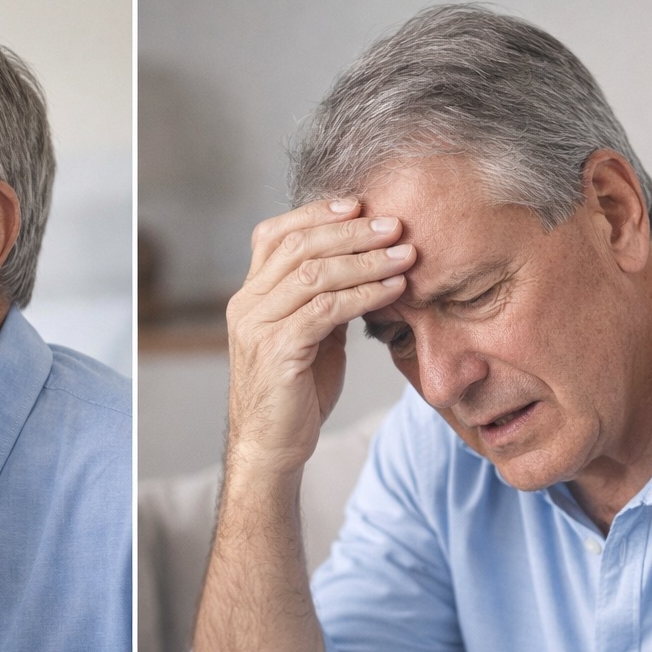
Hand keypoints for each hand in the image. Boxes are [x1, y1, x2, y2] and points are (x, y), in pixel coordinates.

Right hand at [225, 197, 414, 476]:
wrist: (272, 448)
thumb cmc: (295, 394)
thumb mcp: (309, 337)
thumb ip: (323, 301)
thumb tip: (363, 266)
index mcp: (250, 296)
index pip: (274, 235)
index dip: (316, 213)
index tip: (360, 203)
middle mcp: (246, 305)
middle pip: (297, 246)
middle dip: (351, 231)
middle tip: (395, 224)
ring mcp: (257, 327)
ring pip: (313, 273)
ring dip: (366, 260)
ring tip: (405, 254)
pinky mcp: (276, 351)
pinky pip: (325, 310)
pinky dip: (364, 294)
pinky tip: (394, 289)